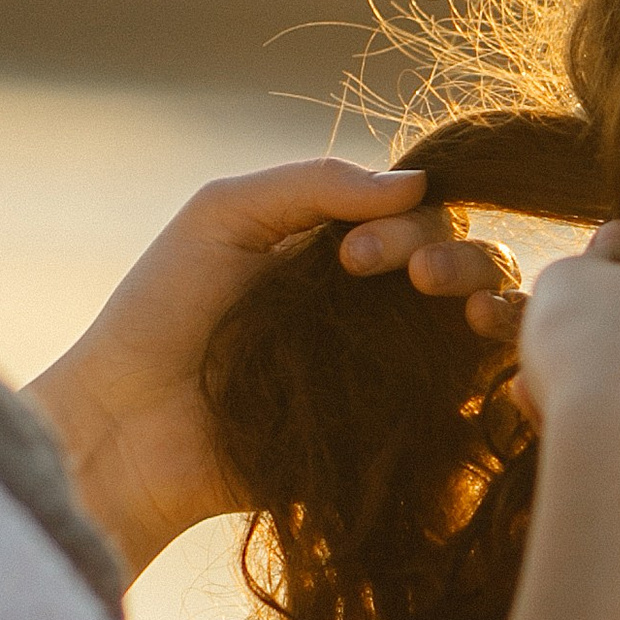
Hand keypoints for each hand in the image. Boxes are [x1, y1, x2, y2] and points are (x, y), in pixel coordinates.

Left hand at [29, 160, 510, 578]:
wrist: (124, 429)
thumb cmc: (159, 314)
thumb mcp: (223, 217)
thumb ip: (314, 184)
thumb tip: (419, 183)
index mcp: (339, 247)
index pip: (422, 217)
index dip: (415, 223)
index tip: (352, 254)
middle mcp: (373, 305)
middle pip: (464, 267)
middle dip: (458, 260)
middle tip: (415, 279)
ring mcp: (387, 371)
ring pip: (479, 331)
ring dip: (493, 307)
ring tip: (467, 315)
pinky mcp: (393, 436)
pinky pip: (466, 409)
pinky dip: (495, 383)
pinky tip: (478, 376)